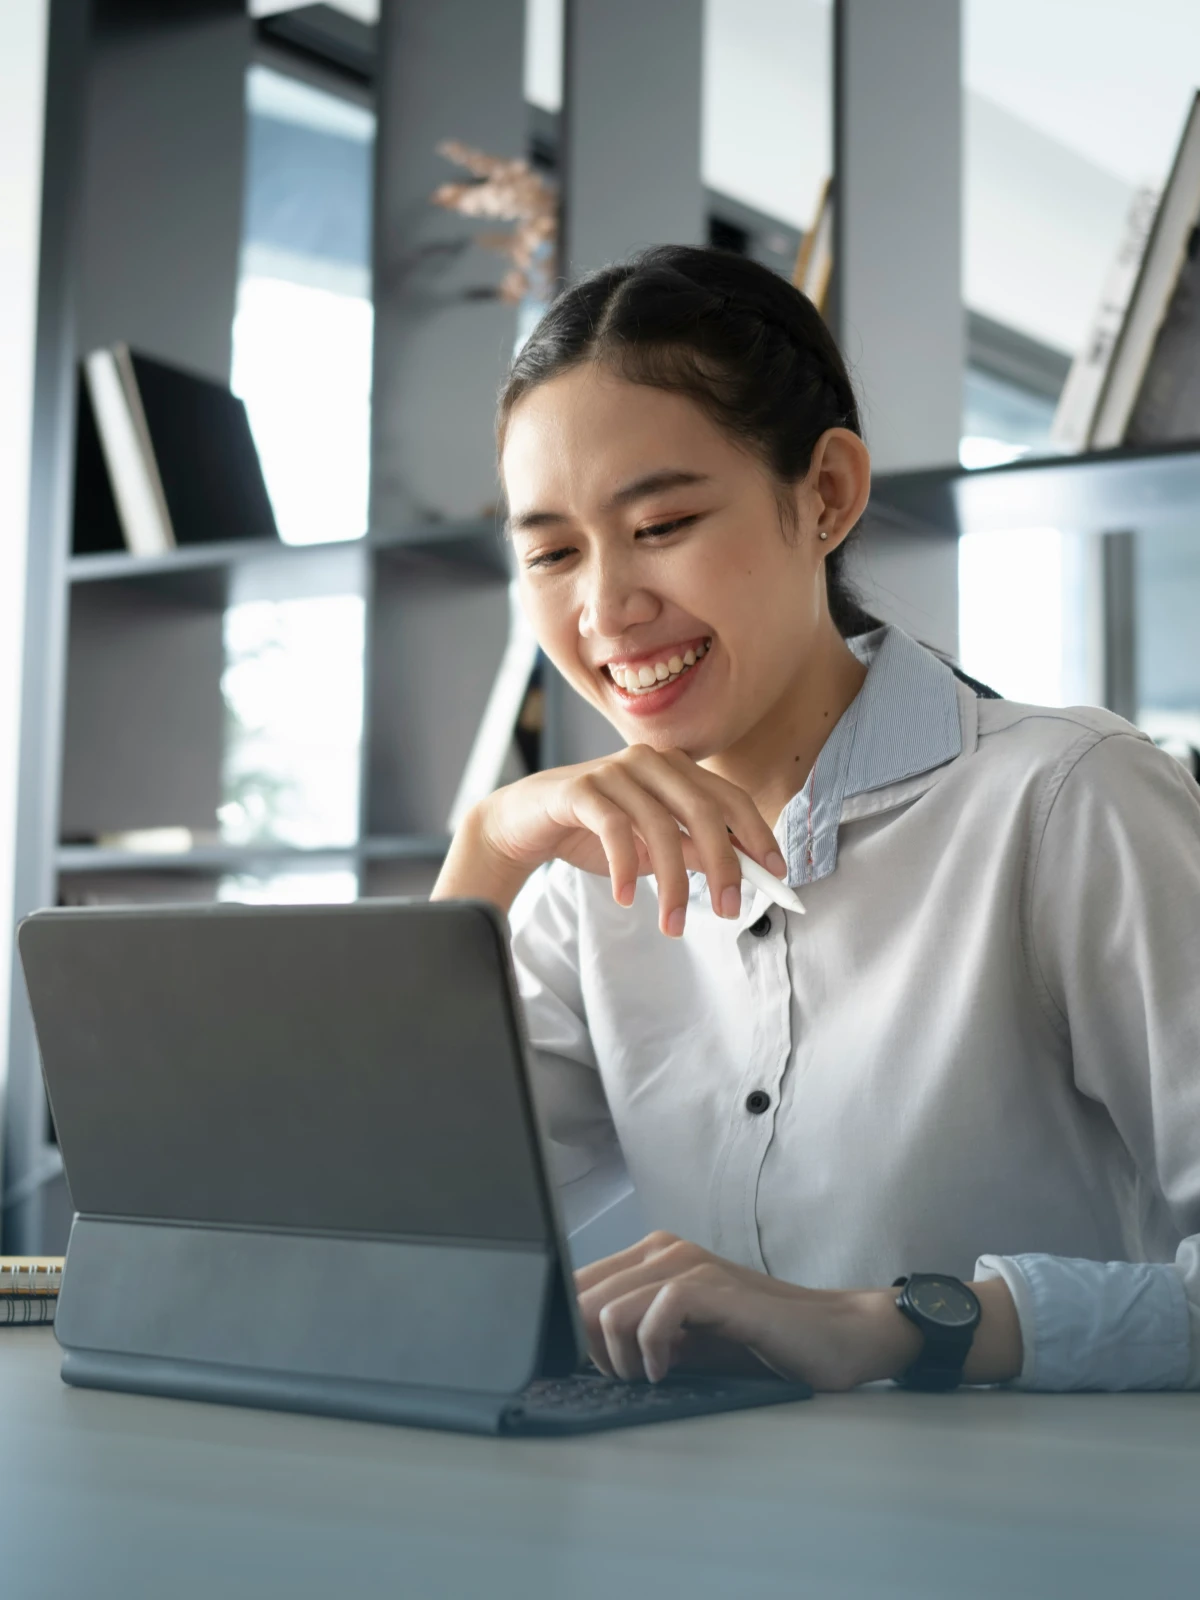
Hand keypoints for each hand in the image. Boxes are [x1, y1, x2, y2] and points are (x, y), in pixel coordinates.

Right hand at [436, 746, 786, 935]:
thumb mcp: (653, 846)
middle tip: (729, 910)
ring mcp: (614, 770)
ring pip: (661, 827)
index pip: (730, 798)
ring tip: (672, 923)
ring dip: (673, 883)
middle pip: (705, 810)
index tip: (775, 874)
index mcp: (675, 768)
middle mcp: (649, 761)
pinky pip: (615, 829)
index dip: (757, 835)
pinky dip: (624, 868)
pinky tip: (624, 898)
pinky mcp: (580, 788)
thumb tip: (741, 871)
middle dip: (724, 864)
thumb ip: (693, 849)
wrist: (524, 823)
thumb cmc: (594, 831)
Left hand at [575, 1232, 1022, 1388]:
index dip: (571, 1333)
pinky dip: (651, 1349)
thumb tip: (575, 1352)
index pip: (575, 1286)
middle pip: (581, 1295)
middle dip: (589, 1349)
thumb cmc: (757, 1344)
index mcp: (652, 1258)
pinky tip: (669, 1371)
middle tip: (626, 1379)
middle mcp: (665, 1251)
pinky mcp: (717, 1288)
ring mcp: (691, 1265)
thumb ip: (633, 1336)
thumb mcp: (683, 1342)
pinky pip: (658, 1311)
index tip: (594, 1370)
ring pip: (609, 1304)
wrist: (833, 1337)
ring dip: (618, 1355)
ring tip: (650, 1378)